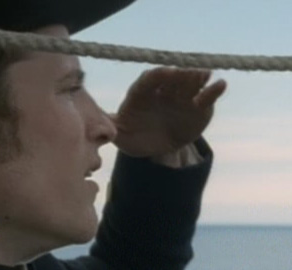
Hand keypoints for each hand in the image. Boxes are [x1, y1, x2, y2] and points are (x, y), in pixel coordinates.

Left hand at [112, 67, 226, 157]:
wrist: (154, 146)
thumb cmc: (133, 136)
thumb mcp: (120, 134)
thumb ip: (112, 126)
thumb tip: (100, 125)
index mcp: (141, 94)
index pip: (147, 81)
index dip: (156, 76)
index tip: (165, 73)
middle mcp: (162, 90)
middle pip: (171, 78)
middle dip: (179, 74)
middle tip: (187, 71)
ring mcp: (180, 96)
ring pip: (190, 83)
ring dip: (197, 77)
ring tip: (206, 74)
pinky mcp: (198, 106)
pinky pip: (206, 97)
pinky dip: (214, 90)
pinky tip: (221, 84)